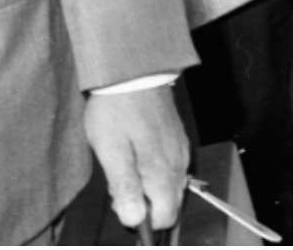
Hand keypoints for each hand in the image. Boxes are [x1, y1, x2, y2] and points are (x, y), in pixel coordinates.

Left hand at [84, 88, 188, 230]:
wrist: (134, 73)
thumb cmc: (118, 112)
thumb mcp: (111, 151)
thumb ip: (125, 186)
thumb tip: (134, 218)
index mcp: (162, 172)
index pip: (166, 216)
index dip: (144, 219)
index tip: (124, 204)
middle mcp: (179, 165)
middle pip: (169, 203)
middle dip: (145, 202)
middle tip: (119, 181)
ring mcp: (181, 151)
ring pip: (171, 186)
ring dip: (149, 187)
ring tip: (125, 165)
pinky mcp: (179, 140)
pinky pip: (172, 169)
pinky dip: (155, 172)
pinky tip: (137, 155)